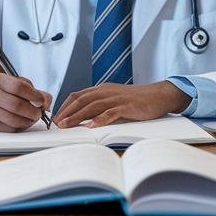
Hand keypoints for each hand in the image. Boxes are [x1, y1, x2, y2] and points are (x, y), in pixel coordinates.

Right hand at [0, 73, 53, 132]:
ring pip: (14, 120)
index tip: (41, 101)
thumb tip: (47, 101)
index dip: (34, 95)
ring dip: (29, 121)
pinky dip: (21, 127)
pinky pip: (10, 129)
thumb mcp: (18, 84)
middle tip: (39, 112)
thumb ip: (35, 91)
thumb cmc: (5, 91)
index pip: (18, 87)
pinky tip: (23, 121)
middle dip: (33, 111)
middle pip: (16, 105)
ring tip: (33, 117)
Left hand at [53, 81, 191, 128]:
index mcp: (102, 89)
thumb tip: (83, 118)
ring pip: (92, 106)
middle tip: (56, 124)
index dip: (65, 106)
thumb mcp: (115, 99)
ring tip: (67, 125)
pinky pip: (111, 112)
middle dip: (67, 112)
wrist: (159, 95)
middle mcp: (107, 91)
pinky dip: (100, 119)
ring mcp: (117, 98)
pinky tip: (91, 126)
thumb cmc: (137, 100)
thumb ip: (101, 105)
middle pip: (82, 100)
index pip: (78, 95)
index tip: (56, 117)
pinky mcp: (128, 106)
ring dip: (77, 116)